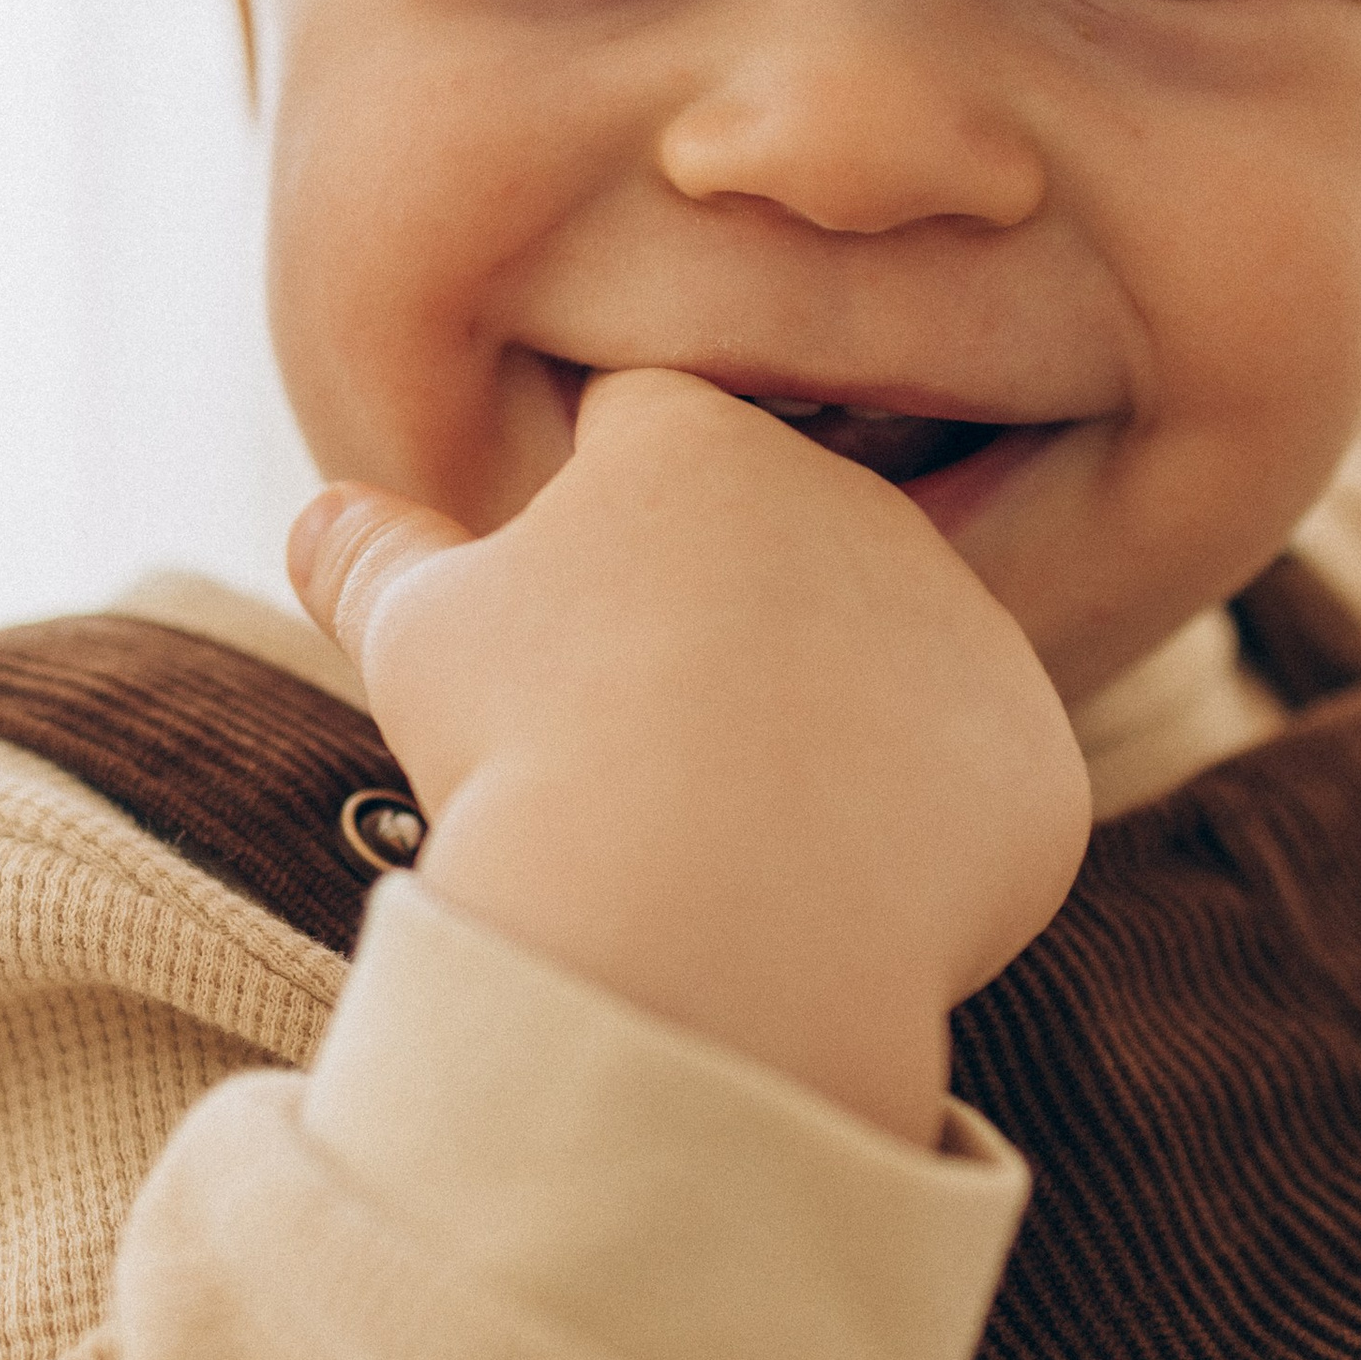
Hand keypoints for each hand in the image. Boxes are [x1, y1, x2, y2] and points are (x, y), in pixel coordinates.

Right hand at [290, 369, 1089, 1144]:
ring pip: (878, 672)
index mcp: (702, 443)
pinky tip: (822, 900)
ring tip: (723, 838)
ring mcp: (964, 632)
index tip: (553, 625)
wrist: (702, 922)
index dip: (584, 525)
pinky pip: (967, 793)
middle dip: (714, 631)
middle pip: (772, 556)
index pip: (637, 437)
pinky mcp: (1037, 762)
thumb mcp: (413, 640)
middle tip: (632, 754)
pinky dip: (907, 843)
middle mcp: (859, 506)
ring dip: (818, 733)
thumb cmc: (535, 754)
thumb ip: (372, 558)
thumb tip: (323, 517)